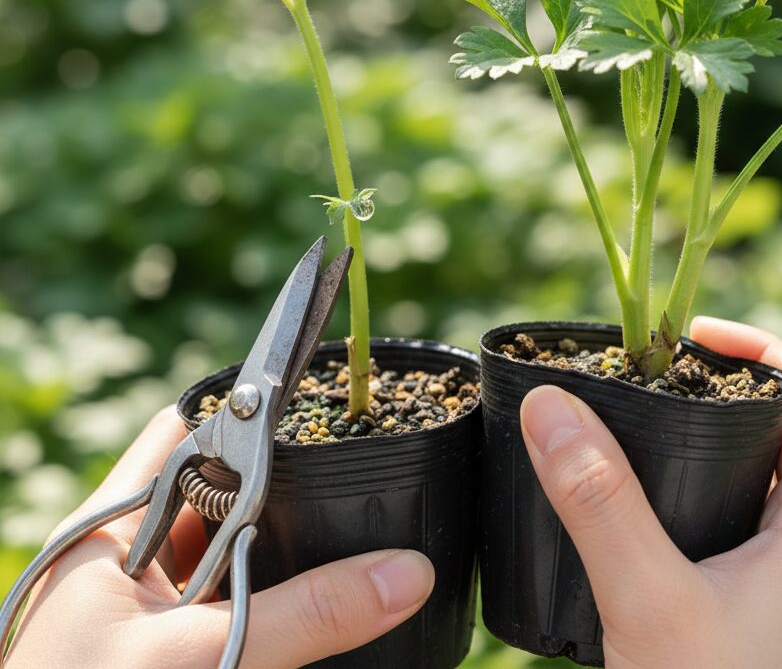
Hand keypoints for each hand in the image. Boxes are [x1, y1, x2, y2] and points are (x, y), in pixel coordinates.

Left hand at [6, 407, 434, 668]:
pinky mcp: (166, 646)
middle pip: (216, 489)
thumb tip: (406, 572)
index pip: (182, 430)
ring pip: (229, 548)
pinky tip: (312, 596)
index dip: (245, 410)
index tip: (316, 402)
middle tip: (353, 474)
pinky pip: (231, 600)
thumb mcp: (206, 658)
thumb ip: (309, 613)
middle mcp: (126, 557)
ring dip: (279, 547)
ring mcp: (145, 608)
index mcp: (112, 528)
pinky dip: (270, 595)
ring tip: (347, 531)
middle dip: (280, 484)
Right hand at [519, 317, 781, 668]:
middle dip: (742, 391)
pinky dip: (742, 498)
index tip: (689, 334)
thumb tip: (549, 406)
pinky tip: (683, 520)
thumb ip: (596, 500)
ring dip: (744, 446)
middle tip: (667, 377)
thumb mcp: (646, 604)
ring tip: (669, 432)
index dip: (759, 347)